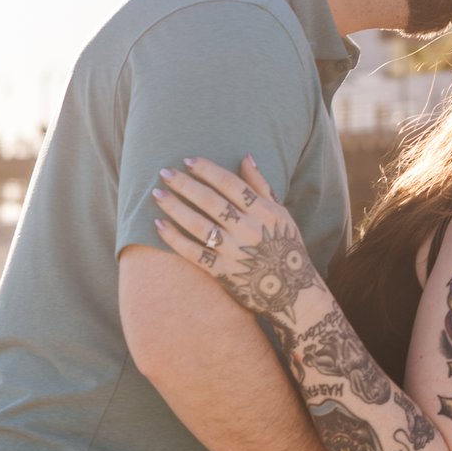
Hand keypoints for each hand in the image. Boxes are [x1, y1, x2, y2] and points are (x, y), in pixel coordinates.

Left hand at [153, 156, 316, 319]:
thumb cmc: (287, 248)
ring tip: (157, 194)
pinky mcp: (224, 273)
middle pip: (211, 201)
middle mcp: (249, 229)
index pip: (231, 184)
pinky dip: (175, 239)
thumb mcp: (281, 214)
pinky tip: (159, 226)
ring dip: (175, 208)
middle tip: (164, 172)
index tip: (187, 160)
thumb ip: (262, 186)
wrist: (294, 293)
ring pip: (199, 225)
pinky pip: (194, 253)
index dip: (207, 170)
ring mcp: (235, 252)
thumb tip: (246, 156)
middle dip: (185, 184)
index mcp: (264, 212)